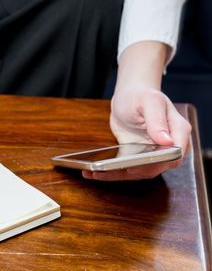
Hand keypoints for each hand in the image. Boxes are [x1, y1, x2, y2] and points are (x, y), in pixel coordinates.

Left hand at [83, 42, 190, 180]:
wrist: (129, 96)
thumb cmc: (141, 95)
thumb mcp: (150, 102)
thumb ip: (158, 121)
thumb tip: (167, 141)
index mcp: (178, 132)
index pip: (174, 155)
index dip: (155, 164)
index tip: (134, 167)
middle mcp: (168, 147)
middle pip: (154, 168)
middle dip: (130, 172)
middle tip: (106, 172)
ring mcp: (153, 154)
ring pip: (138, 172)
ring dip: (116, 175)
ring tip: (93, 174)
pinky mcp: (138, 157)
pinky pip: (127, 169)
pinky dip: (111, 172)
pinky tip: (93, 172)